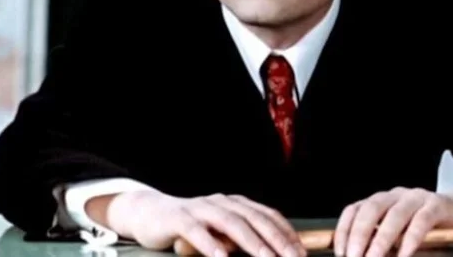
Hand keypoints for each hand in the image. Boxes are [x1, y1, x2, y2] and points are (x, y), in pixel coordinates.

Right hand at [103, 191, 306, 256]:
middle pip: (255, 218)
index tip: (302, 253)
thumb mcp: (219, 231)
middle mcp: (222, 202)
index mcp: (236, 204)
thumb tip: (271, 252)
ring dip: (251, 242)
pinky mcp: (179, 218)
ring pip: (231, 223)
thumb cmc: (190, 226)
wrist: (150, 213)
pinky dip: (211, 244)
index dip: (287, 234)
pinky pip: (197, 231)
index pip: (268, 216)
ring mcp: (201, 208)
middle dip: (277, 240)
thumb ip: (241, 239)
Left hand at [333, 187, 452, 256]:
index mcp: (382, 200)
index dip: (344, 230)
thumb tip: (364, 255)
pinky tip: (404, 255)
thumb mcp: (402, 234)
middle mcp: (396, 195)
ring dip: (381, 240)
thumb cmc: (431, 226)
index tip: (341, 251)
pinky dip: (410, 239)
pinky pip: (421, 220)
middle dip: (359, 235)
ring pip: (394, 215)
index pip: (355, 209)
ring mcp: (417, 197)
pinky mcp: (438, 205)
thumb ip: (384, 241)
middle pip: (370, 210)